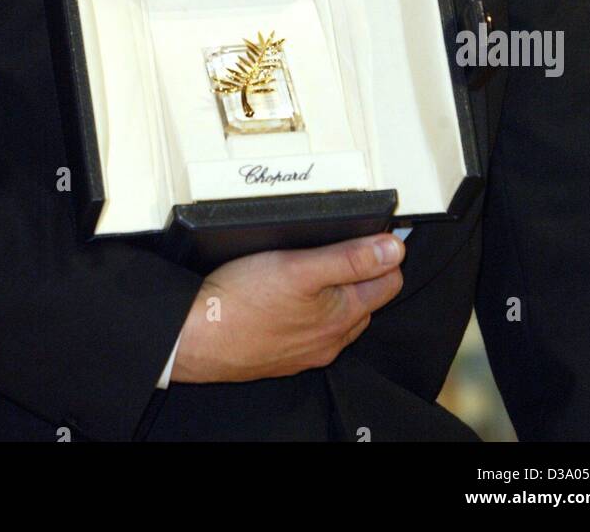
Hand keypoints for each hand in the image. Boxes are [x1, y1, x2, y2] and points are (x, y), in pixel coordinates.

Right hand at [170, 233, 404, 382]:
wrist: (195, 337)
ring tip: (316, 267)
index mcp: (342, 315)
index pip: (389, 283)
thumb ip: (350, 258)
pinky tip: (288, 297)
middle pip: (366, 300)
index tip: (374, 234)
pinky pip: (310, 331)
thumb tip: (394, 249)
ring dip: (336, 293)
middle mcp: (330, 340)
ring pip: (337, 317)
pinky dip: (309, 312)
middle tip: (344, 244)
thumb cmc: (241, 303)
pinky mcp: (282, 355)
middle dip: (363, 272)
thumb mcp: (300, 267)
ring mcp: (306, 351)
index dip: (384, 253)